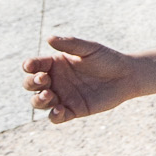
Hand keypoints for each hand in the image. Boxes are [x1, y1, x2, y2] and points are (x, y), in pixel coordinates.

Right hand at [22, 35, 137, 122]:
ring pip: (39, 102)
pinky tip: (59, 110)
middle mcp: (54, 81)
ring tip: (48, 94)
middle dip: (31, 82)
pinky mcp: (73, 110)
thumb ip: (70, 44)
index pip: (34, 65)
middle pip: (31, 85)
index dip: (29, 65)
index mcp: (54, 64)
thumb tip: (49, 38)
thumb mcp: (89, 49)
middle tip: (42, 79)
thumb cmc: (107, 59)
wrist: (126, 75)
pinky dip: (54, 116)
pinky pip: (56, 117)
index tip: (30, 65)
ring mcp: (62, 96)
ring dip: (38, 100)